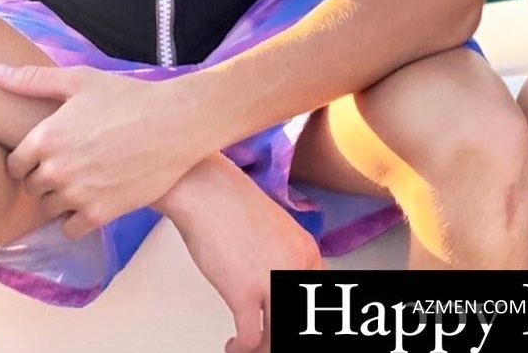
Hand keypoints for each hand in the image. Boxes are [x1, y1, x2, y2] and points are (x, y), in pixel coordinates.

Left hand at [0, 63, 204, 236]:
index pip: (14, 163)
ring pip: (49, 209)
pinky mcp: (100, 214)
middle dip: (43, 177)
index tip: (44, 152)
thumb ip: (32, 80)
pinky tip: (91, 197)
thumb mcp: (80, 80)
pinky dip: (76, 218)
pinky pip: (70, 228)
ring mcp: (78, 195)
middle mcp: (56, 170)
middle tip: (67, 163)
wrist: (175, 125)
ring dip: (59, 198)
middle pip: (31, 187)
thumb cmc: (128, 97)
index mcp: (46, 137)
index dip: (27, 158)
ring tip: (81, 179)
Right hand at [160, 153, 321, 352]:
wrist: (206, 190)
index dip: (307, 320)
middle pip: (301, 321)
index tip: (282, 323)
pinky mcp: (244, 292)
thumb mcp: (275, 230)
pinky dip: (242, 348)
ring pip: (278, 336)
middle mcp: (295, 267)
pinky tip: (233, 344)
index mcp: (306, 251)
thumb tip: (279, 287)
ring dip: (263, 347)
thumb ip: (285, 258)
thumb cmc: (230, 203)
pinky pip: (251, 338)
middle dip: (278, 337)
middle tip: (266, 340)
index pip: (321, 299)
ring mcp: (271, 280)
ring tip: (250, 347)